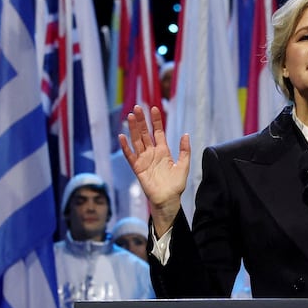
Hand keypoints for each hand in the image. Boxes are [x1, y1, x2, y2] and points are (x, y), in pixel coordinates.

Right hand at [118, 105, 190, 233]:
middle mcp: (152, 153)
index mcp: (163, 151)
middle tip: (138, 107)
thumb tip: (186, 134)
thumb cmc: (176, 185)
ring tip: (130, 117)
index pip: (158, 132)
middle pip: (145, 133)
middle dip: (141, 121)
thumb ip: (185, 150)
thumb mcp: (183, 165)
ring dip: (133, 129)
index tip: (154, 108)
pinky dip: (125, 147)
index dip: (156, 121)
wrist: (168, 199)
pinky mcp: (137, 168)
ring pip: (136, 141)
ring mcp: (144, 160)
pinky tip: (122, 137)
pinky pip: (130, 156)